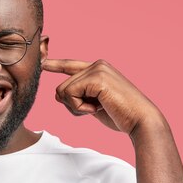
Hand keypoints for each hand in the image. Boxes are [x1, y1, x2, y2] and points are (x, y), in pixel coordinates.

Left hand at [42, 59, 164, 135]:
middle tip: (94, 110)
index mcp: (99, 69)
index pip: (71, 66)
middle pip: (62, 86)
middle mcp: (97, 64)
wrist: (140, 120)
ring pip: (63, 90)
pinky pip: (69, 94)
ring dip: (76, 107)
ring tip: (97, 108)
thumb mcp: (93, 105)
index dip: (56, 65)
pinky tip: (97, 108)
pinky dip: (79, 107)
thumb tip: (57, 95)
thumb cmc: (121, 115)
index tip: (43, 63)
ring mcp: (97, 69)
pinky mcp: (96, 77)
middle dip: (72, 105)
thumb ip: (78, 98)